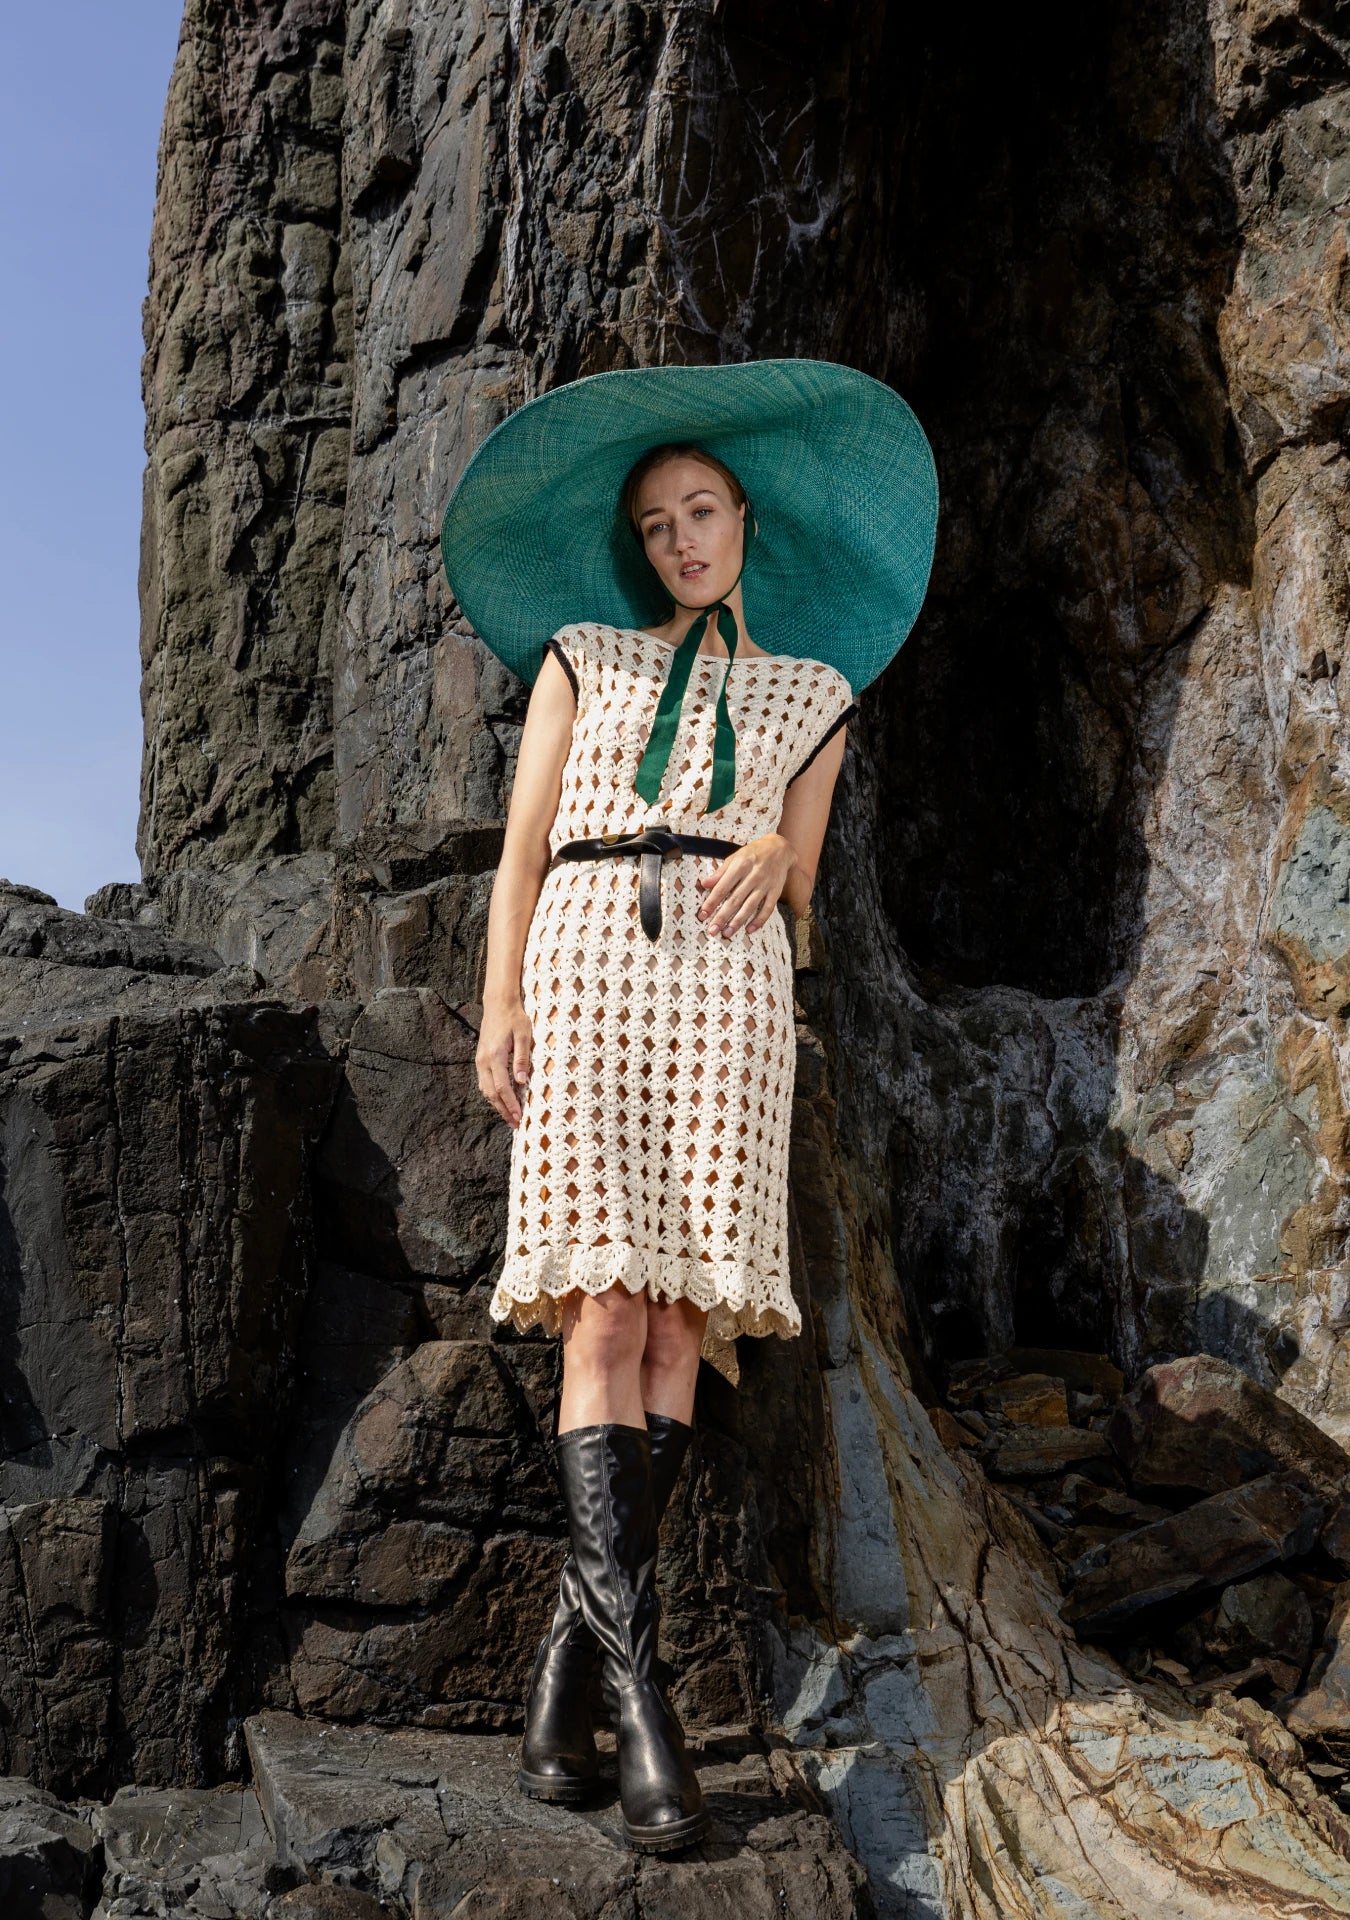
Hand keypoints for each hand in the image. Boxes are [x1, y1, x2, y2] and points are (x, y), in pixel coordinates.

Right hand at [476, 996, 532, 1125]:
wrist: (498, 1004)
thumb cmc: (514, 1018)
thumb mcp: (524, 1035)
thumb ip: (522, 1058)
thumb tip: (521, 1081)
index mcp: (495, 1056)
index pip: (502, 1087)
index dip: (510, 1104)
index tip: (519, 1118)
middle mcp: (483, 1061)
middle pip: (491, 1093)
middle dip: (503, 1110)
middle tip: (516, 1124)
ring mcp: (480, 1060)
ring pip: (485, 1090)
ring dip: (497, 1105)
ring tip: (510, 1117)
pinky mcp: (481, 1059)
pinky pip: (484, 1082)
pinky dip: (492, 1095)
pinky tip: (502, 1101)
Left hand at [696, 833, 797, 935]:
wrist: (779, 848)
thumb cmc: (753, 853)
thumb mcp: (735, 857)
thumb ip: (720, 872)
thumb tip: (704, 884)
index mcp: (740, 865)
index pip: (722, 887)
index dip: (712, 902)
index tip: (703, 915)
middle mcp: (753, 876)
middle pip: (735, 900)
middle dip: (722, 917)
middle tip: (712, 930)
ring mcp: (765, 884)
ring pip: (750, 906)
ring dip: (738, 921)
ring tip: (727, 933)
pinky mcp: (775, 891)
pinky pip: (767, 909)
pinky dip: (759, 920)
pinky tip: (749, 929)